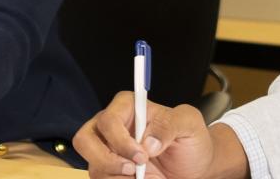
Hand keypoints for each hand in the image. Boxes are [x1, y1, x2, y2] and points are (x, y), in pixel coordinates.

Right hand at [74, 92, 235, 178]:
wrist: (195, 167)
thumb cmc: (191, 140)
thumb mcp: (189, 124)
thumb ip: (170, 124)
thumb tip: (148, 142)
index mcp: (127, 107)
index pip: (108, 120)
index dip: (120, 140)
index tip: (142, 156)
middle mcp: (111, 127)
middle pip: (85, 141)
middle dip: (107, 161)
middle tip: (134, 171)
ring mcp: (107, 151)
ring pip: (93, 167)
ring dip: (120, 178)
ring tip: (149, 178)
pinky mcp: (109, 171)